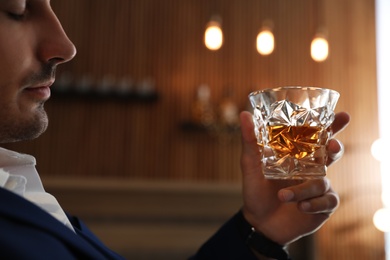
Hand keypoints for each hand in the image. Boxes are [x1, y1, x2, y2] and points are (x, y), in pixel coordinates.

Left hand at [239, 111, 349, 244]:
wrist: (259, 222)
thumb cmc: (255, 190)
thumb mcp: (250, 164)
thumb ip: (250, 141)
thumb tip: (244, 113)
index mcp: (298, 155)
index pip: (317, 136)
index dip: (332, 125)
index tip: (343, 115)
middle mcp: (312, 168)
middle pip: (332, 153)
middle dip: (336, 146)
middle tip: (333, 144)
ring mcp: (318, 187)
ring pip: (322, 181)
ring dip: (303, 189)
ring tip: (283, 195)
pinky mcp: (323, 206)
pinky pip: (327, 201)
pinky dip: (314, 203)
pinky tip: (301, 206)